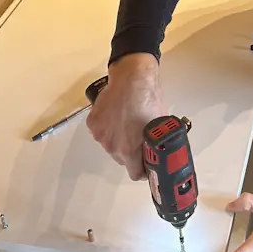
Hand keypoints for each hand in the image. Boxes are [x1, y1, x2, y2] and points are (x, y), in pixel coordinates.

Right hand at [86, 53, 166, 180]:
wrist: (133, 78)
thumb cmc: (149, 99)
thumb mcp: (160, 126)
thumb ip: (156, 145)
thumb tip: (159, 154)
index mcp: (128, 150)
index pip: (135, 173)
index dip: (143, 170)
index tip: (147, 164)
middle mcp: (111, 146)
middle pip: (122, 159)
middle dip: (131, 152)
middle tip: (138, 137)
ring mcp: (100, 134)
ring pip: (111, 145)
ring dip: (118, 139)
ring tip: (127, 123)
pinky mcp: (93, 122)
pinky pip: (101, 132)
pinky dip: (108, 127)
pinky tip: (116, 115)